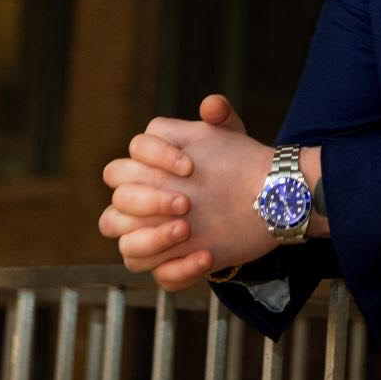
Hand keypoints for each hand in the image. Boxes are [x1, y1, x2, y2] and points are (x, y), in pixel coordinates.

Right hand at [99, 95, 258, 288]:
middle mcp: (142, 199)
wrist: (261, 199)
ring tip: (188, 230)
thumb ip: (220, 116)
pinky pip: (159, 274)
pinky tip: (207, 257)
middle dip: (149, 201)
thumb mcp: (232, 137)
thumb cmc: (235, 164)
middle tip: (186, 202)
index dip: (156, 157)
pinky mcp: (169, 262)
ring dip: (153, 239)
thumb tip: (211, 105)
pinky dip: (179, 269)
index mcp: (150, 163)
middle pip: (119, 199)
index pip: (133, 153)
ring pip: (126, 244)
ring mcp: (152, 233)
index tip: (190, 166)